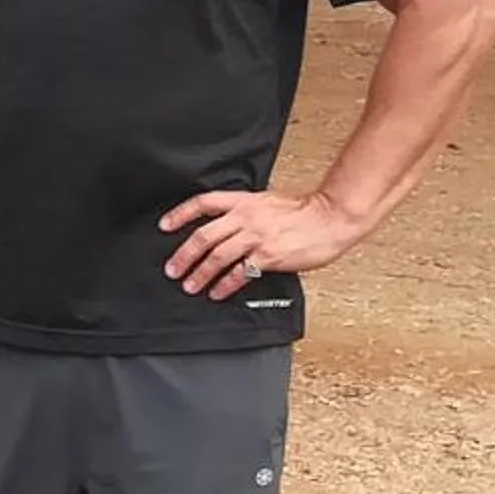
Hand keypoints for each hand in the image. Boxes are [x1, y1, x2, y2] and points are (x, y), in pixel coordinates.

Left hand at [160, 188, 362, 298]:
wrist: (330, 218)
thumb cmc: (303, 211)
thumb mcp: (266, 201)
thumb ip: (244, 210)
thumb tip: (224, 224)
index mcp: (243, 201)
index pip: (202, 203)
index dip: (180, 214)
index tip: (164, 226)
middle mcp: (245, 217)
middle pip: (203, 235)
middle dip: (184, 255)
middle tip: (172, 269)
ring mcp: (256, 237)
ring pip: (217, 256)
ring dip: (200, 273)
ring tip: (190, 285)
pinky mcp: (268, 256)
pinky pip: (239, 273)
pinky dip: (225, 284)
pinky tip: (217, 292)